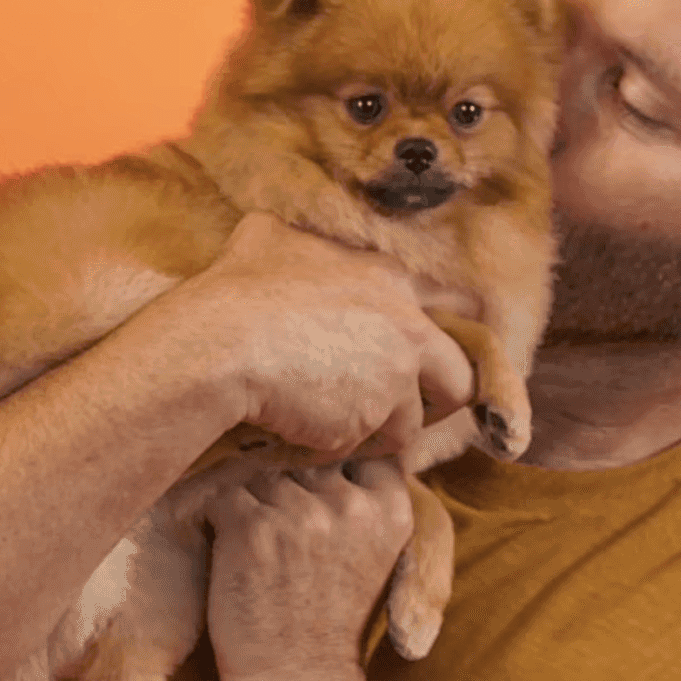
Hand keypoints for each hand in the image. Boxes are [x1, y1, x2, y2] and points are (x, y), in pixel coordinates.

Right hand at [179, 212, 474, 460]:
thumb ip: (292, 241)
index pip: (451, 307)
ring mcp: (396, 372)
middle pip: (460, 376)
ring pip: (413, 421)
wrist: (219, 346)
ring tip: (336, 427)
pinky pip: (369, 444)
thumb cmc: (235, 291)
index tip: (414, 359)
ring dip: (379, 430)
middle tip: (401, 412)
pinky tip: (308, 434)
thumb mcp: (263, 239)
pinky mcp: (377, 415)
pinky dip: (343, 446)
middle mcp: (406, 322)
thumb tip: (274, 234)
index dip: (433, 342)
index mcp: (387, 276)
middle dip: (435, 401)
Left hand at [205, 458, 412, 680]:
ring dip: (253, 506)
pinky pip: (224, 497)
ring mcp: (300, 514)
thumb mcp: (372, 552)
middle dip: (289, 491)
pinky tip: (236, 557)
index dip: (331, 470)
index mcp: (390, 508)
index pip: (357, 447)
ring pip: (260, 475)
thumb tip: (321, 439)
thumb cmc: (329, 617)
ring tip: (261, 554)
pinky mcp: (252, 528)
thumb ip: (362, 498)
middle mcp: (350, 504)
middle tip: (286, 545)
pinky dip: (221, 522)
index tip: (323, 506)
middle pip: (303, 460)